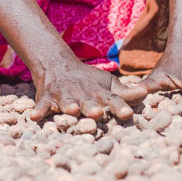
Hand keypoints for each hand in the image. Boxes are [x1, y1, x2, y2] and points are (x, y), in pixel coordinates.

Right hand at [29, 59, 145, 121]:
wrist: (58, 64)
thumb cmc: (88, 79)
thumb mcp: (107, 83)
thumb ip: (126, 93)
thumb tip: (147, 93)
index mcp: (99, 93)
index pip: (112, 100)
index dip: (120, 107)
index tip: (128, 114)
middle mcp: (82, 94)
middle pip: (89, 102)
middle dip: (93, 108)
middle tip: (98, 113)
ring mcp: (63, 96)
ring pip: (66, 103)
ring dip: (69, 107)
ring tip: (71, 110)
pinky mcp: (47, 98)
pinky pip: (41, 106)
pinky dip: (38, 111)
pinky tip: (34, 117)